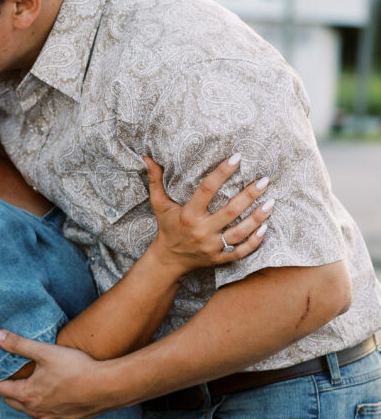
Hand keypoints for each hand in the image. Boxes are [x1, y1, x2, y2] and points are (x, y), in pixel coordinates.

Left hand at [0, 330, 111, 418]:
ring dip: (26, 398)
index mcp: (27, 395)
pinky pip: (46, 416)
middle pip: (11, 401)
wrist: (107, 387)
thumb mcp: (45, 352)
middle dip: (8, 388)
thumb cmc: (76, 368)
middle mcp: (35, 412)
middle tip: (11, 374)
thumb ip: (19, 344)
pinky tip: (51, 395)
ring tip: (31, 383)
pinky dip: (43, 406)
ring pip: (29, 410)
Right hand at [144, 155, 272, 272]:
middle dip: (248, 195)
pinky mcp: (220, 259)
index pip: (207, 190)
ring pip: (239, 232)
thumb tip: (147, 158)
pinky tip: (265, 228)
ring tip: (271, 202)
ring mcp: (212, 247)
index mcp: (188, 215)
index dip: (221, 173)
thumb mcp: (159, 204)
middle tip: (264, 180)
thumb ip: (155, 181)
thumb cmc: (167, 227)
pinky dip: (254, 242)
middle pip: (230, 212)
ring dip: (257, 218)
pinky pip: (241, 252)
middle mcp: (201, 231)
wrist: (169, 260)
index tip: (237, 158)